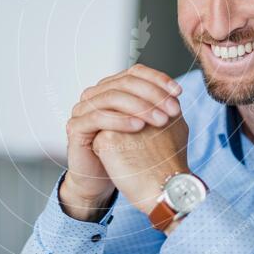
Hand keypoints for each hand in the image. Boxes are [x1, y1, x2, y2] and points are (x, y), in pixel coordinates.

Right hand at [61, 65, 181, 220]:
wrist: (101, 181)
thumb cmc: (125, 154)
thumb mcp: (145, 126)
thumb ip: (156, 107)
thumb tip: (177, 92)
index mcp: (111, 88)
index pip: (135, 72)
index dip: (157, 79)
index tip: (178, 92)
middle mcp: (95, 94)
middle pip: (125, 82)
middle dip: (153, 95)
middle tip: (173, 110)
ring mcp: (83, 109)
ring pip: (112, 97)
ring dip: (140, 106)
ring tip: (160, 120)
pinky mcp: (75, 127)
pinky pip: (98, 117)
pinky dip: (120, 120)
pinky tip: (138, 127)